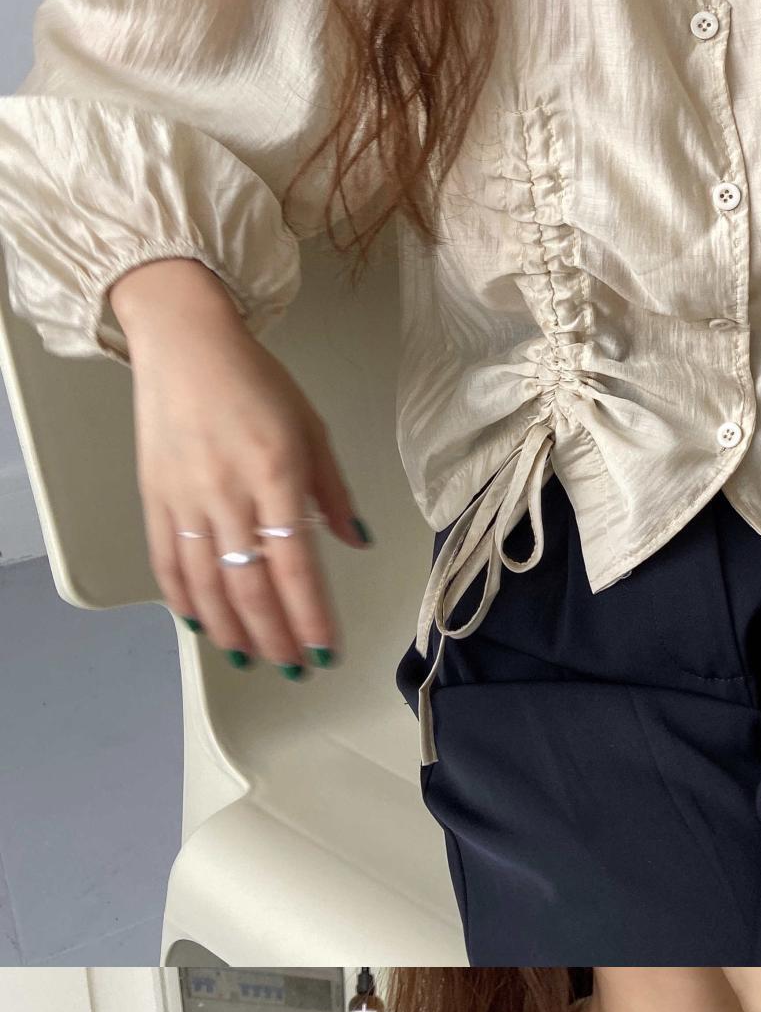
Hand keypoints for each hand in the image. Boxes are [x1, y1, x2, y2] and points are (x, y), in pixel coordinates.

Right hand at [110, 254, 366, 670]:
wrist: (184, 343)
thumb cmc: (255, 380)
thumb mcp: (310, 426)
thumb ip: (332, 490)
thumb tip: (356, 541)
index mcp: (275, 474)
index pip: (296, 565)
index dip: (310, 617)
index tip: (325, 651)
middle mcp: (228, 494)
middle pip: (250, 586)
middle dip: (275, 637)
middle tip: (294, 668)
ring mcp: (185, 499)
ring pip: (207, 584)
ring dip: (231, 631)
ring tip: (253, 659)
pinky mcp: (155, 498)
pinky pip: (167, 562)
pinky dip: (184, 600)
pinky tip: (202, 626)